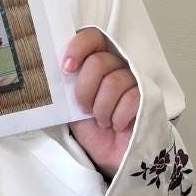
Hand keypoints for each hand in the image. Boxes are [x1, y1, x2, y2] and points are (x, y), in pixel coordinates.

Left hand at [64, 27, 138, 177]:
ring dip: (101, 107)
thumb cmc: (92, 131)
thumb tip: (47, 71)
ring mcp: (135, 82)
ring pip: (115, 80)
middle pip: (100, 60)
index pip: (92, 38)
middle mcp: (117, 67)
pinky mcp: (148, 99)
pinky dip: (118, 115)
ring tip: (101, 120)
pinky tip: (116, 125)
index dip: (79, 47)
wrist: (113, 158)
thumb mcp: (70, 106)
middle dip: (86, 88)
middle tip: (84, 108)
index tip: (67, 68)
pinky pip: (132, 97)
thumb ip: (64, 85)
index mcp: (97, 63)